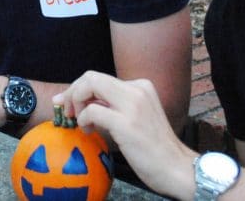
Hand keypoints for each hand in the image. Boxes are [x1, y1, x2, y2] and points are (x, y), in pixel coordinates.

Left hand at [53, 71, 196, 196]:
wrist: (176, 168)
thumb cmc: (153, 147)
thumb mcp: (134, 117)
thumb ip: (113, 106)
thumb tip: (81, 102)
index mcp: (141, 86)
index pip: (99, 78)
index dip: (79, 89)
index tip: (68, 104)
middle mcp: (138, 89)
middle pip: (91, 76)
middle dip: (72, 92)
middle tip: (67, 112)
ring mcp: (133, 105)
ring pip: (90, 85)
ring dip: (76, 104)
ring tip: (81, 123)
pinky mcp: (127, 123)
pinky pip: (92, 111)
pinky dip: (84, 120)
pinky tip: (89, 131)